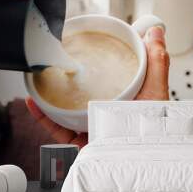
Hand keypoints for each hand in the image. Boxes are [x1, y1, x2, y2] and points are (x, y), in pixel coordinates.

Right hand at [26, 26, 169, 146]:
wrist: (139, 159)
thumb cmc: (152, 130)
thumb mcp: (156, 90)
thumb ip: (157, 60)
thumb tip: (155, 32)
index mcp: (124, 100)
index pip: (109, 79)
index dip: (101, 65)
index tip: (91, 50)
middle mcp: (107, 113)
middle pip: (86, 94)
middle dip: (72, 81)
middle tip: (61, 63)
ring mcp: (92, 127)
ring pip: (67, 110)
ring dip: (51, 96)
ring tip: (42, 78)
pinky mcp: (80, 142)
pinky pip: (57, 129)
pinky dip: (43, 116)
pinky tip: (35, 102)